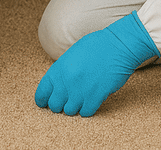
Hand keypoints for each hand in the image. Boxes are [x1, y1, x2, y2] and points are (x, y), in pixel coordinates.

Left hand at [34, 11, 158, 116]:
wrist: (117, 46)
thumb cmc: (96, 46)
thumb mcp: (71, 55)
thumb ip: (62, 71)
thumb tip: (58, 85)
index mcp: (59, 69)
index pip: (42, 92)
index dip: (42, 99)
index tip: (44, 103)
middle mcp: (67, 82)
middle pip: (55, 106)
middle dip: (59, 104)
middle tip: (65, 101)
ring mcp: (81, 91)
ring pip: (70, 111)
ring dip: (74, 107)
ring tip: (79, 100)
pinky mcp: (96, 97)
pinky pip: (85, 112)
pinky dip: (87, 109)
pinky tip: (90, 101)